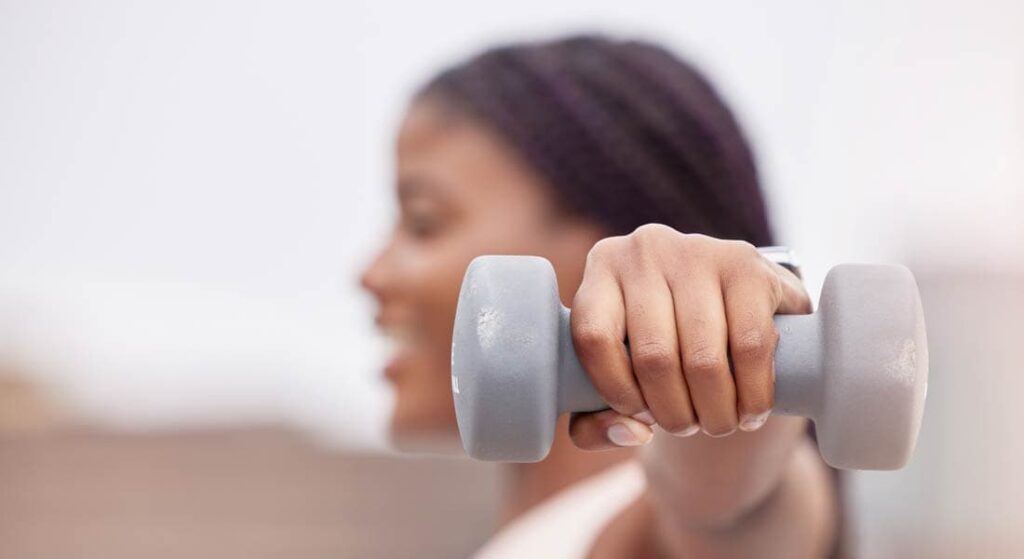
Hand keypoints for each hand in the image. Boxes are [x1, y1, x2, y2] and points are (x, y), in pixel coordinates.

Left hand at [567, 224, 811, 448]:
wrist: (741, 303)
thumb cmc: (667, 344)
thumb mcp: (624, 374)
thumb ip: (597, 421)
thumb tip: (629, 430)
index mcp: (603, 267)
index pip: (594, 338)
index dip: (617, 392)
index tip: (640, 417)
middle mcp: (645, 250)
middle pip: (653, 356)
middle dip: (673, 413)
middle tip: (687, 428)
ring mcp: (698, 251)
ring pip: (702, 358)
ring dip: (714, 411)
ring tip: (718, 424)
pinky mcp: (749, 265)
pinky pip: (750, 346)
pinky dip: (752, 394)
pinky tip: (751, 411)